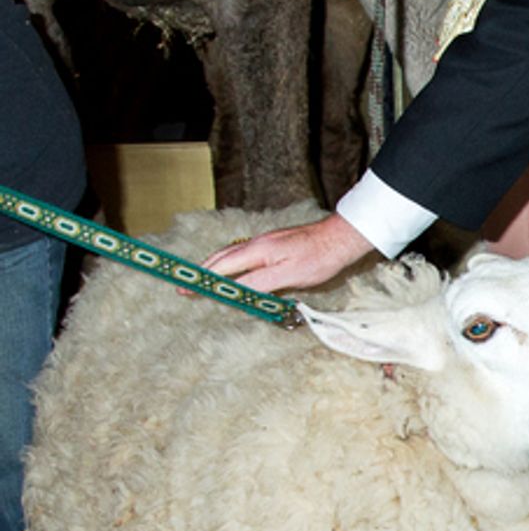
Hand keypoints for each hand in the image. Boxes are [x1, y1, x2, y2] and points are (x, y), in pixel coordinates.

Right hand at [202, 212, 373, 293]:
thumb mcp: (289, 276)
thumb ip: (260, 283)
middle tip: (186, 287)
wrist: (340, 239)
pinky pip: (243, 254)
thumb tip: (235, 291)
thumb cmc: (319, 258)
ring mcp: (265, 242)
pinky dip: (230, 263)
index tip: (185, 290)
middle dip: (202, 272)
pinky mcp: (274, 244)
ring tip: (202, 279)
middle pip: (221, 259)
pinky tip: (233, 269)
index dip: (203, 281)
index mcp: (258, 252)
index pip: (222, 268)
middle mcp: (257, 244)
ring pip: (231, 255)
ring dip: (214, 267)